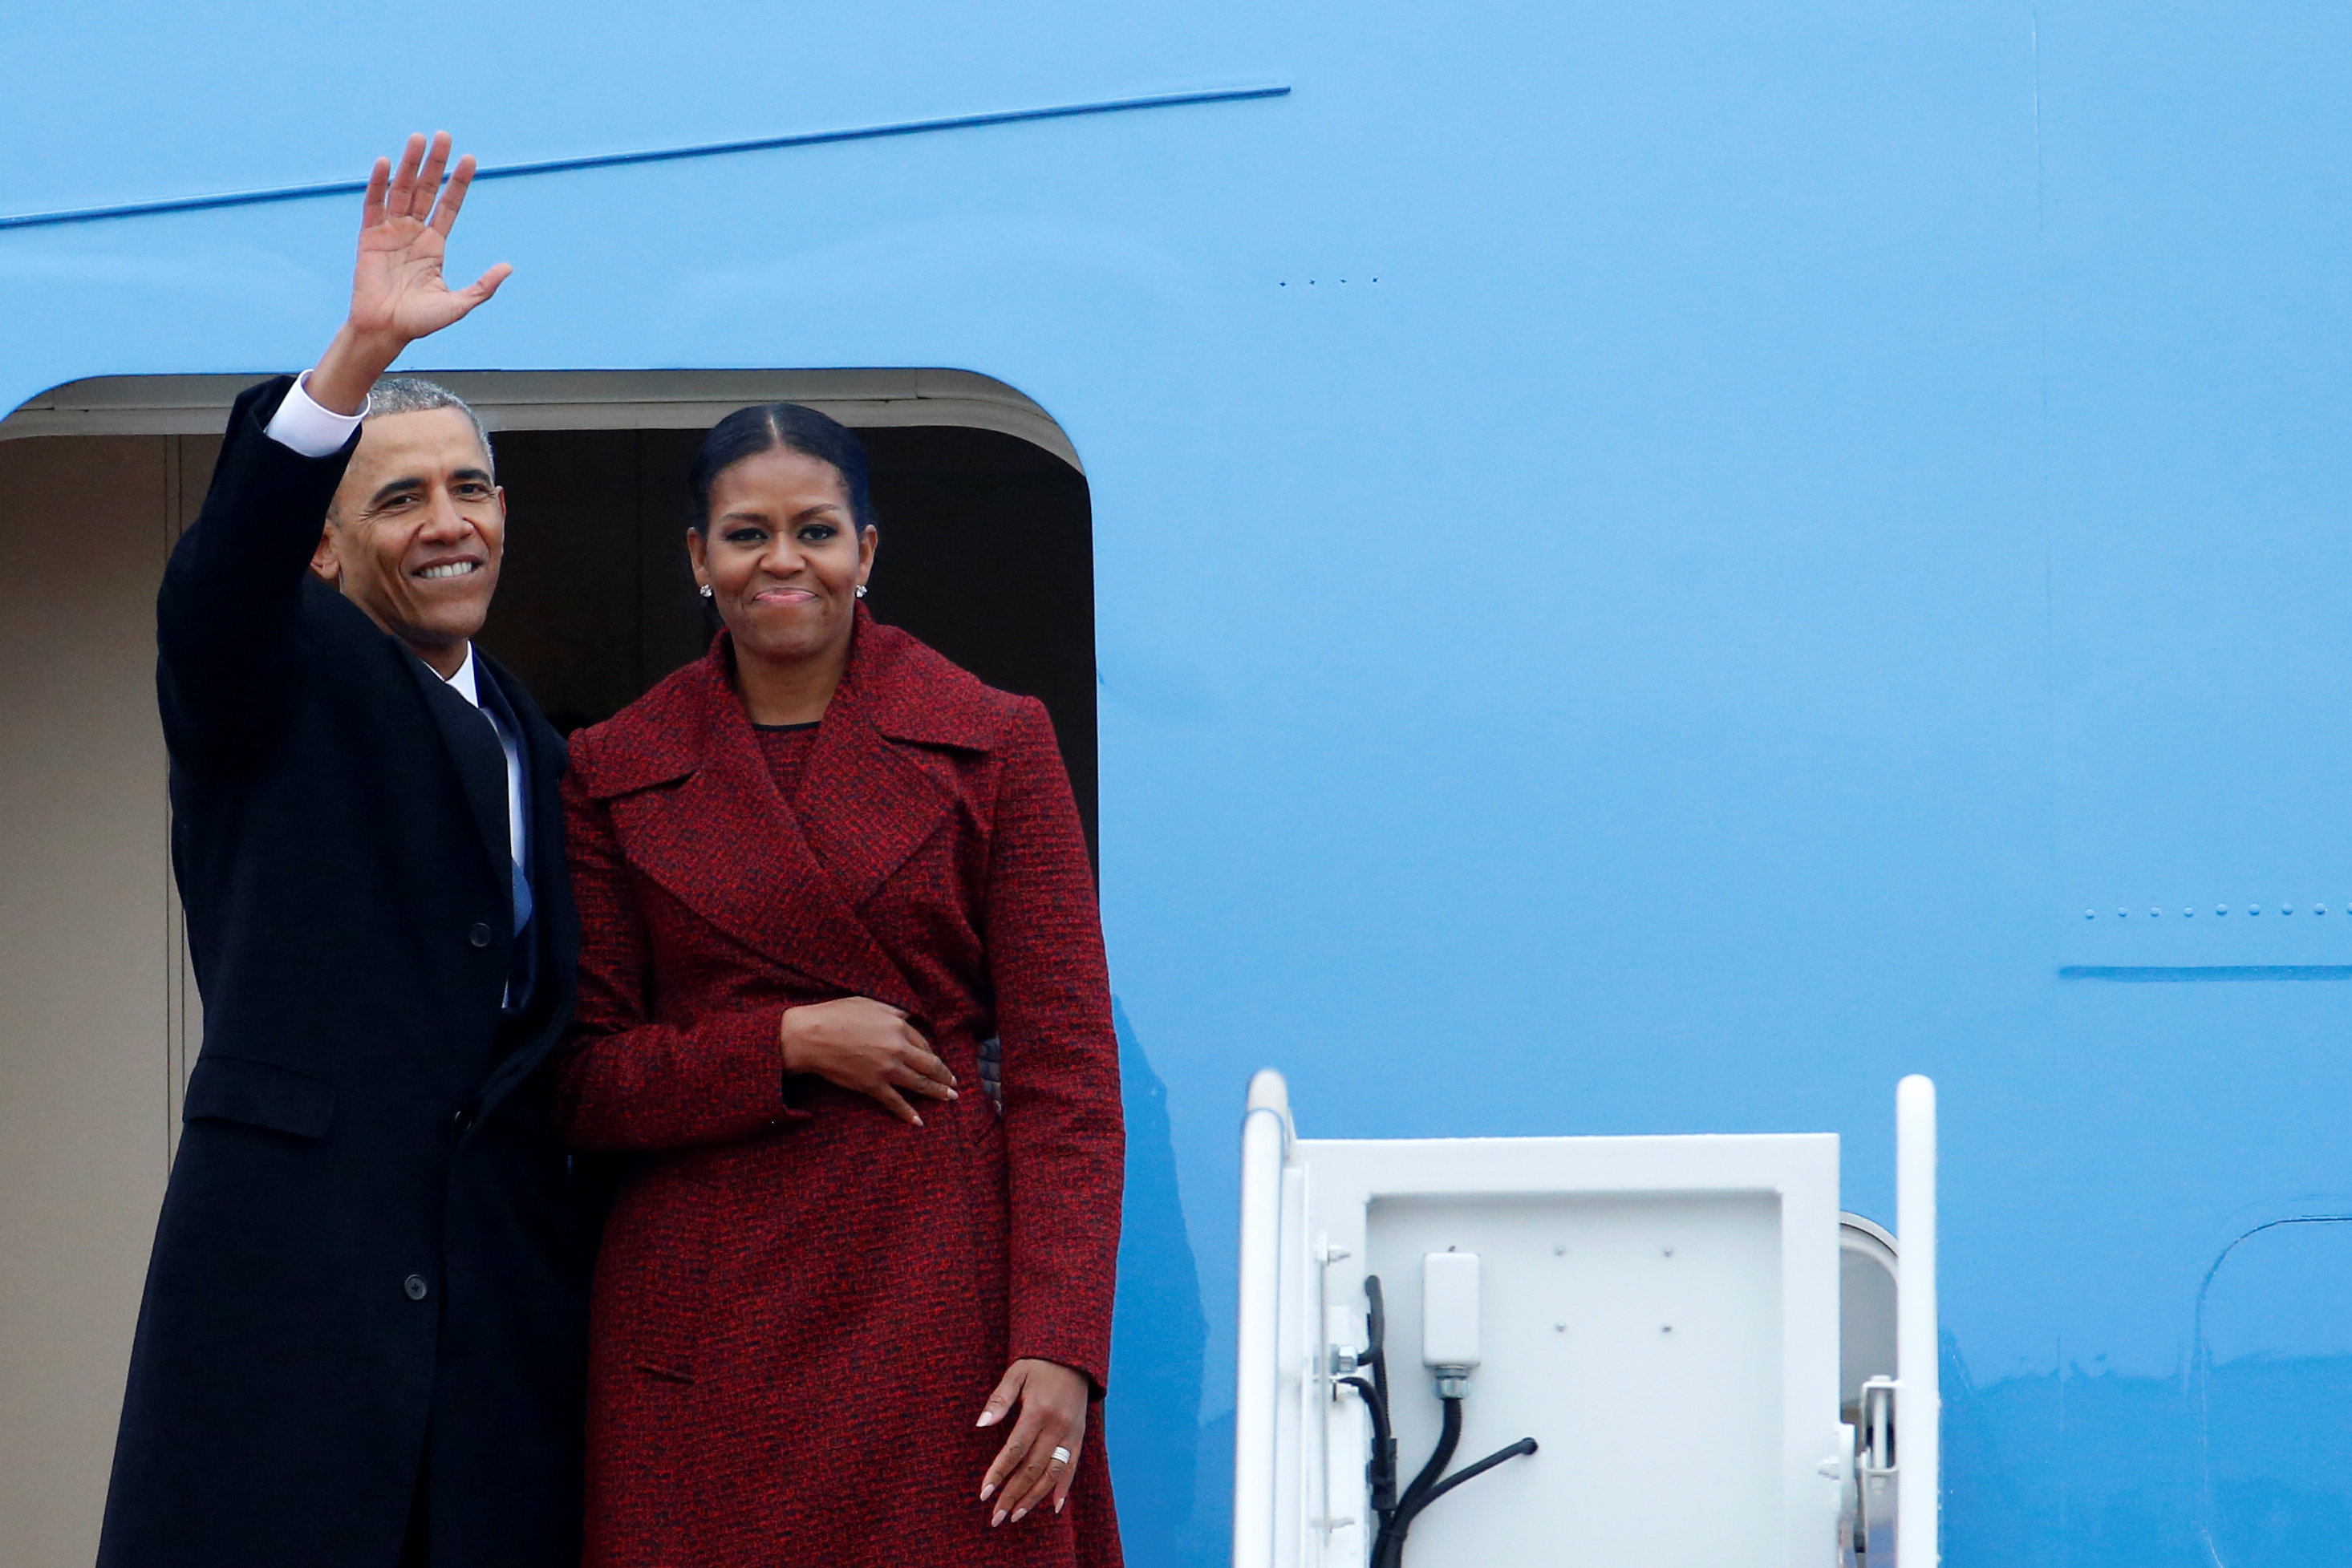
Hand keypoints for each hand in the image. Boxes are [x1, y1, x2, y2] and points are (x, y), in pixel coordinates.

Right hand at [309, 132, 511, 413]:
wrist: (385, 331)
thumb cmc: (420, 321)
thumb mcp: (459, 304)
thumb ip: (483, 287)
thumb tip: (508, 268)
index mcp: (434, 245)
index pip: (449, 206)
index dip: (459, 183)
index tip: (470, 159)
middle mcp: (413, 233)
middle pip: (426, 190)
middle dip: (435, 164)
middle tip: (444, 136)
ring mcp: (390, 231)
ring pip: (402, 191)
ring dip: (410, 165)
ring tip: (418, 139)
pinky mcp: (369, 236)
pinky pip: (374, 204)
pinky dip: (379, 184)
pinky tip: (387, 163)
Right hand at [778, 996, 956, 1125]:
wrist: (812, 1036)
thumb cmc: (837, 1015)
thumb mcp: (870, 1003)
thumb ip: (894, 1011)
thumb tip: (909, 1017)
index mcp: (899, 1026)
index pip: (924, 1043)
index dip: (933, 1054)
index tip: (939, 1061)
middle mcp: (898, 1048)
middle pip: (929, 1065)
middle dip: (945, 1077)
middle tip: (956, 1085)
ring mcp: (887, 1069)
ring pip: (919, 1084)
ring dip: (938, 1093)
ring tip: (950, 1099)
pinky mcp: (872, 1086)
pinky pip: (895, 1102)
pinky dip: (908, 1113)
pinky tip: (918, 1121)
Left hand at [976, 1359, 1090, 1526]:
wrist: (1073, 1357)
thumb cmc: (1038, 1365)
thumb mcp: (1015, 1374)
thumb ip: (999, 1400)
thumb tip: (981, 1424)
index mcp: (1038, 1411)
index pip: (1015, 1450)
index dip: (998, 1473)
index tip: (984, 1493)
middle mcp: (1057, 1426)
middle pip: (1032, 1468)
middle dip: (1013, 1495)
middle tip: (996, 1517)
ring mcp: (1071, 1434)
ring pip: (1052, 1474)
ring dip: (1034, 1498)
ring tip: (1016, 1516)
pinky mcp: (1079, 1437)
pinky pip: (1072, 1467)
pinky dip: (1064, 1489)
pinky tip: (1054, 1508)